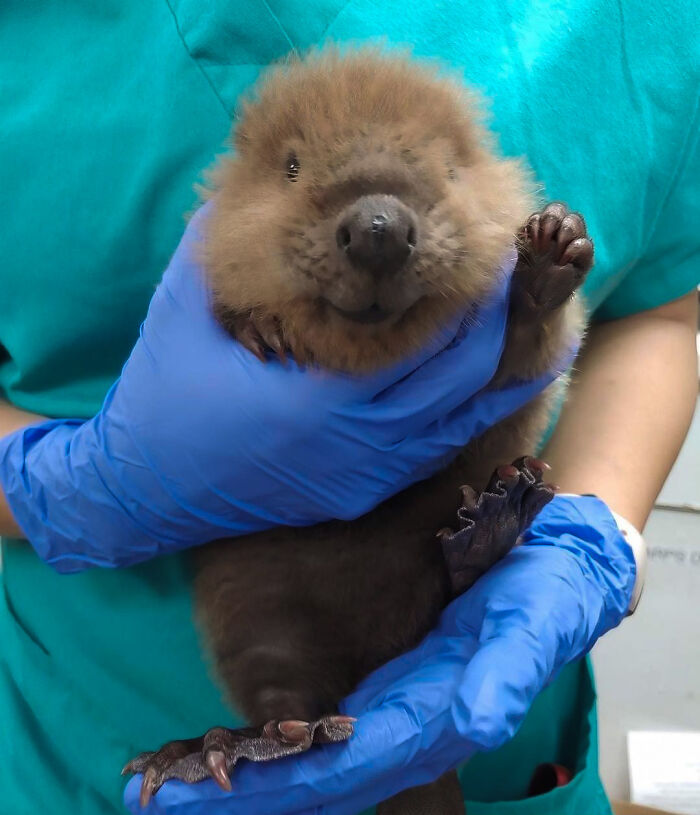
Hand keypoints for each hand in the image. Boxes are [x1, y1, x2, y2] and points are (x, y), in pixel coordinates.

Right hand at [0, 206, 569, 571]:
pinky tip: (481, 379)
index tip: (496, 252)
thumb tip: (259, 182)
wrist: (144, 489)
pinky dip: (464, 411)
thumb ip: (224, 243)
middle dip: (497, 324)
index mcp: (320, 398)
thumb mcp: (185, 308)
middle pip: (461, 380)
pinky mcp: (358, 493)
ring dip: (493, 370)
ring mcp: (362, 476)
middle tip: (516, 274)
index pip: (429, 342)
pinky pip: (432, 450)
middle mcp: (356, 445)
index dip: (473, 297)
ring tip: (520, 321)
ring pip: (459, 422)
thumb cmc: (163, 396)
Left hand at [124, 494, 634, 813]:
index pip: (350, 763)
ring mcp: (399, 704)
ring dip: (254, 771)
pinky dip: (282, 739)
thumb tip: (476, 718)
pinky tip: (246, 738)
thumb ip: (507, 673)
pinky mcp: (395, 681)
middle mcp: (412, 720)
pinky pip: (331, 724)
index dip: (287, 782)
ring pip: (318, 754)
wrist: (560, 571)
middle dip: (247, 788)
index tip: (220, 789)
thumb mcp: (533, 624)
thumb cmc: (548, 597)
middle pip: (320, 774)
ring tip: (181, 776)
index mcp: (439, 715)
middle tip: (163, 796)